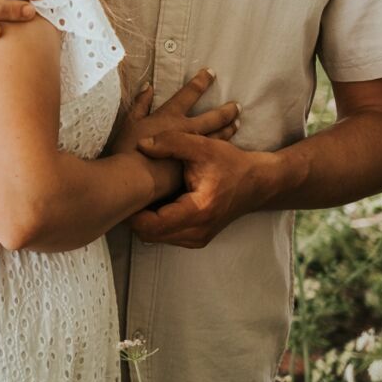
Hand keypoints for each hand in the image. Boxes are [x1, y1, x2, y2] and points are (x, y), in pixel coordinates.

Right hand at [107, 69, 240, 157]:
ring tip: (237, 123)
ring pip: (218, 136)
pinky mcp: (196, 167)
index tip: (210, 73)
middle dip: (225, 110)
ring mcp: (194, 149)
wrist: (136, 179)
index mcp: (171, 116)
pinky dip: (223, 148)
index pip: (189, 94)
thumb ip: (140, 104)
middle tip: (236, 105)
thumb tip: (148, 86)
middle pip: (213, 117)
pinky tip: (228, 148)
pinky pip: (214, 154)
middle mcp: (187, 129)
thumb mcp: (130, 122)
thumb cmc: (128, 149)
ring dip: (229, 129)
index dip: (200, 82)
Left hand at [129, 130, 282, 247]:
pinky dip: (155, 222)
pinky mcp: (196, 238)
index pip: (151, 224)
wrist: (259, 183)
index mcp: (198, 211)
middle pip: (149, 234)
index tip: (122, 190)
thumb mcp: (203, 146)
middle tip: (123, 192)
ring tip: (136, 195)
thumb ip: (171, 142)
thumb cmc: (232, 164)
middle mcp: (197, 232)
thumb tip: (141, 144)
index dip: (131, 211)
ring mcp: (197, 239)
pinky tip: (152, 201)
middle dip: (133, 216)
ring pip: (155, 237)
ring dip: (143, 220)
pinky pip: (166, 235)